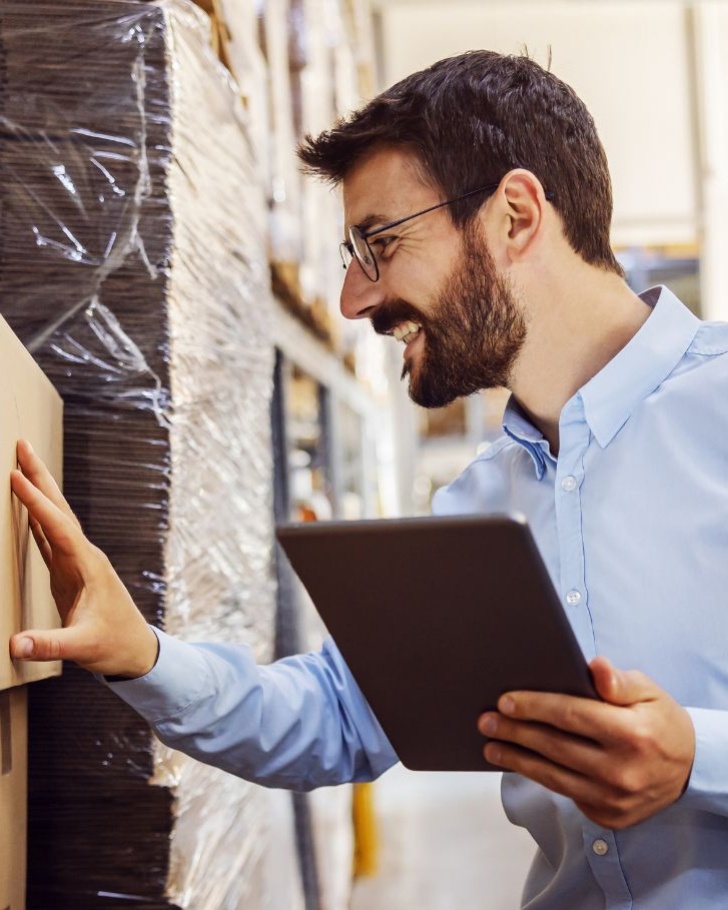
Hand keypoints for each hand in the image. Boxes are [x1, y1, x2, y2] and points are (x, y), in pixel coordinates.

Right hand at [8, 440, 158, 677]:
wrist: (135, 650)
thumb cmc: (113, 645)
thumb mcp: (82, 647)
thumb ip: (49, 644)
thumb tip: (15, 644)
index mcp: (88, 565)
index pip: (58, 527)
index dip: (36, 502)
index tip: (15, 477)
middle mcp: (83, 556)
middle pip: (58, 508)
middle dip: (40, 476)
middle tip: (21, 445)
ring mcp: (76, 562)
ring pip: (52, 518)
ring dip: (37, 491)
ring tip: (19, 465)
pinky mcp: (68, 572)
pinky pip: (48, 537)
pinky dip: (34, 518)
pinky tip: (24, 506)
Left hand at [478, 657, 694, 828]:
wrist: (689, 769)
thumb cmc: (660, 720)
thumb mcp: (648, 691)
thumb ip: (618, 680)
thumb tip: (594, 666)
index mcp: (633, 734)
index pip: (571, 716)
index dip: (534, 707)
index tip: (504, 700)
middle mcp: (623, 771)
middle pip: (555, 747)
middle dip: (515, 732)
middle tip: (486, 721)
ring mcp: (614, 799)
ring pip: (553, 776)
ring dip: (517, 760)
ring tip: (491, 746)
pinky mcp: (608, 817)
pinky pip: (565, 793)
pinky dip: (539, 777)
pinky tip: (521, 762)